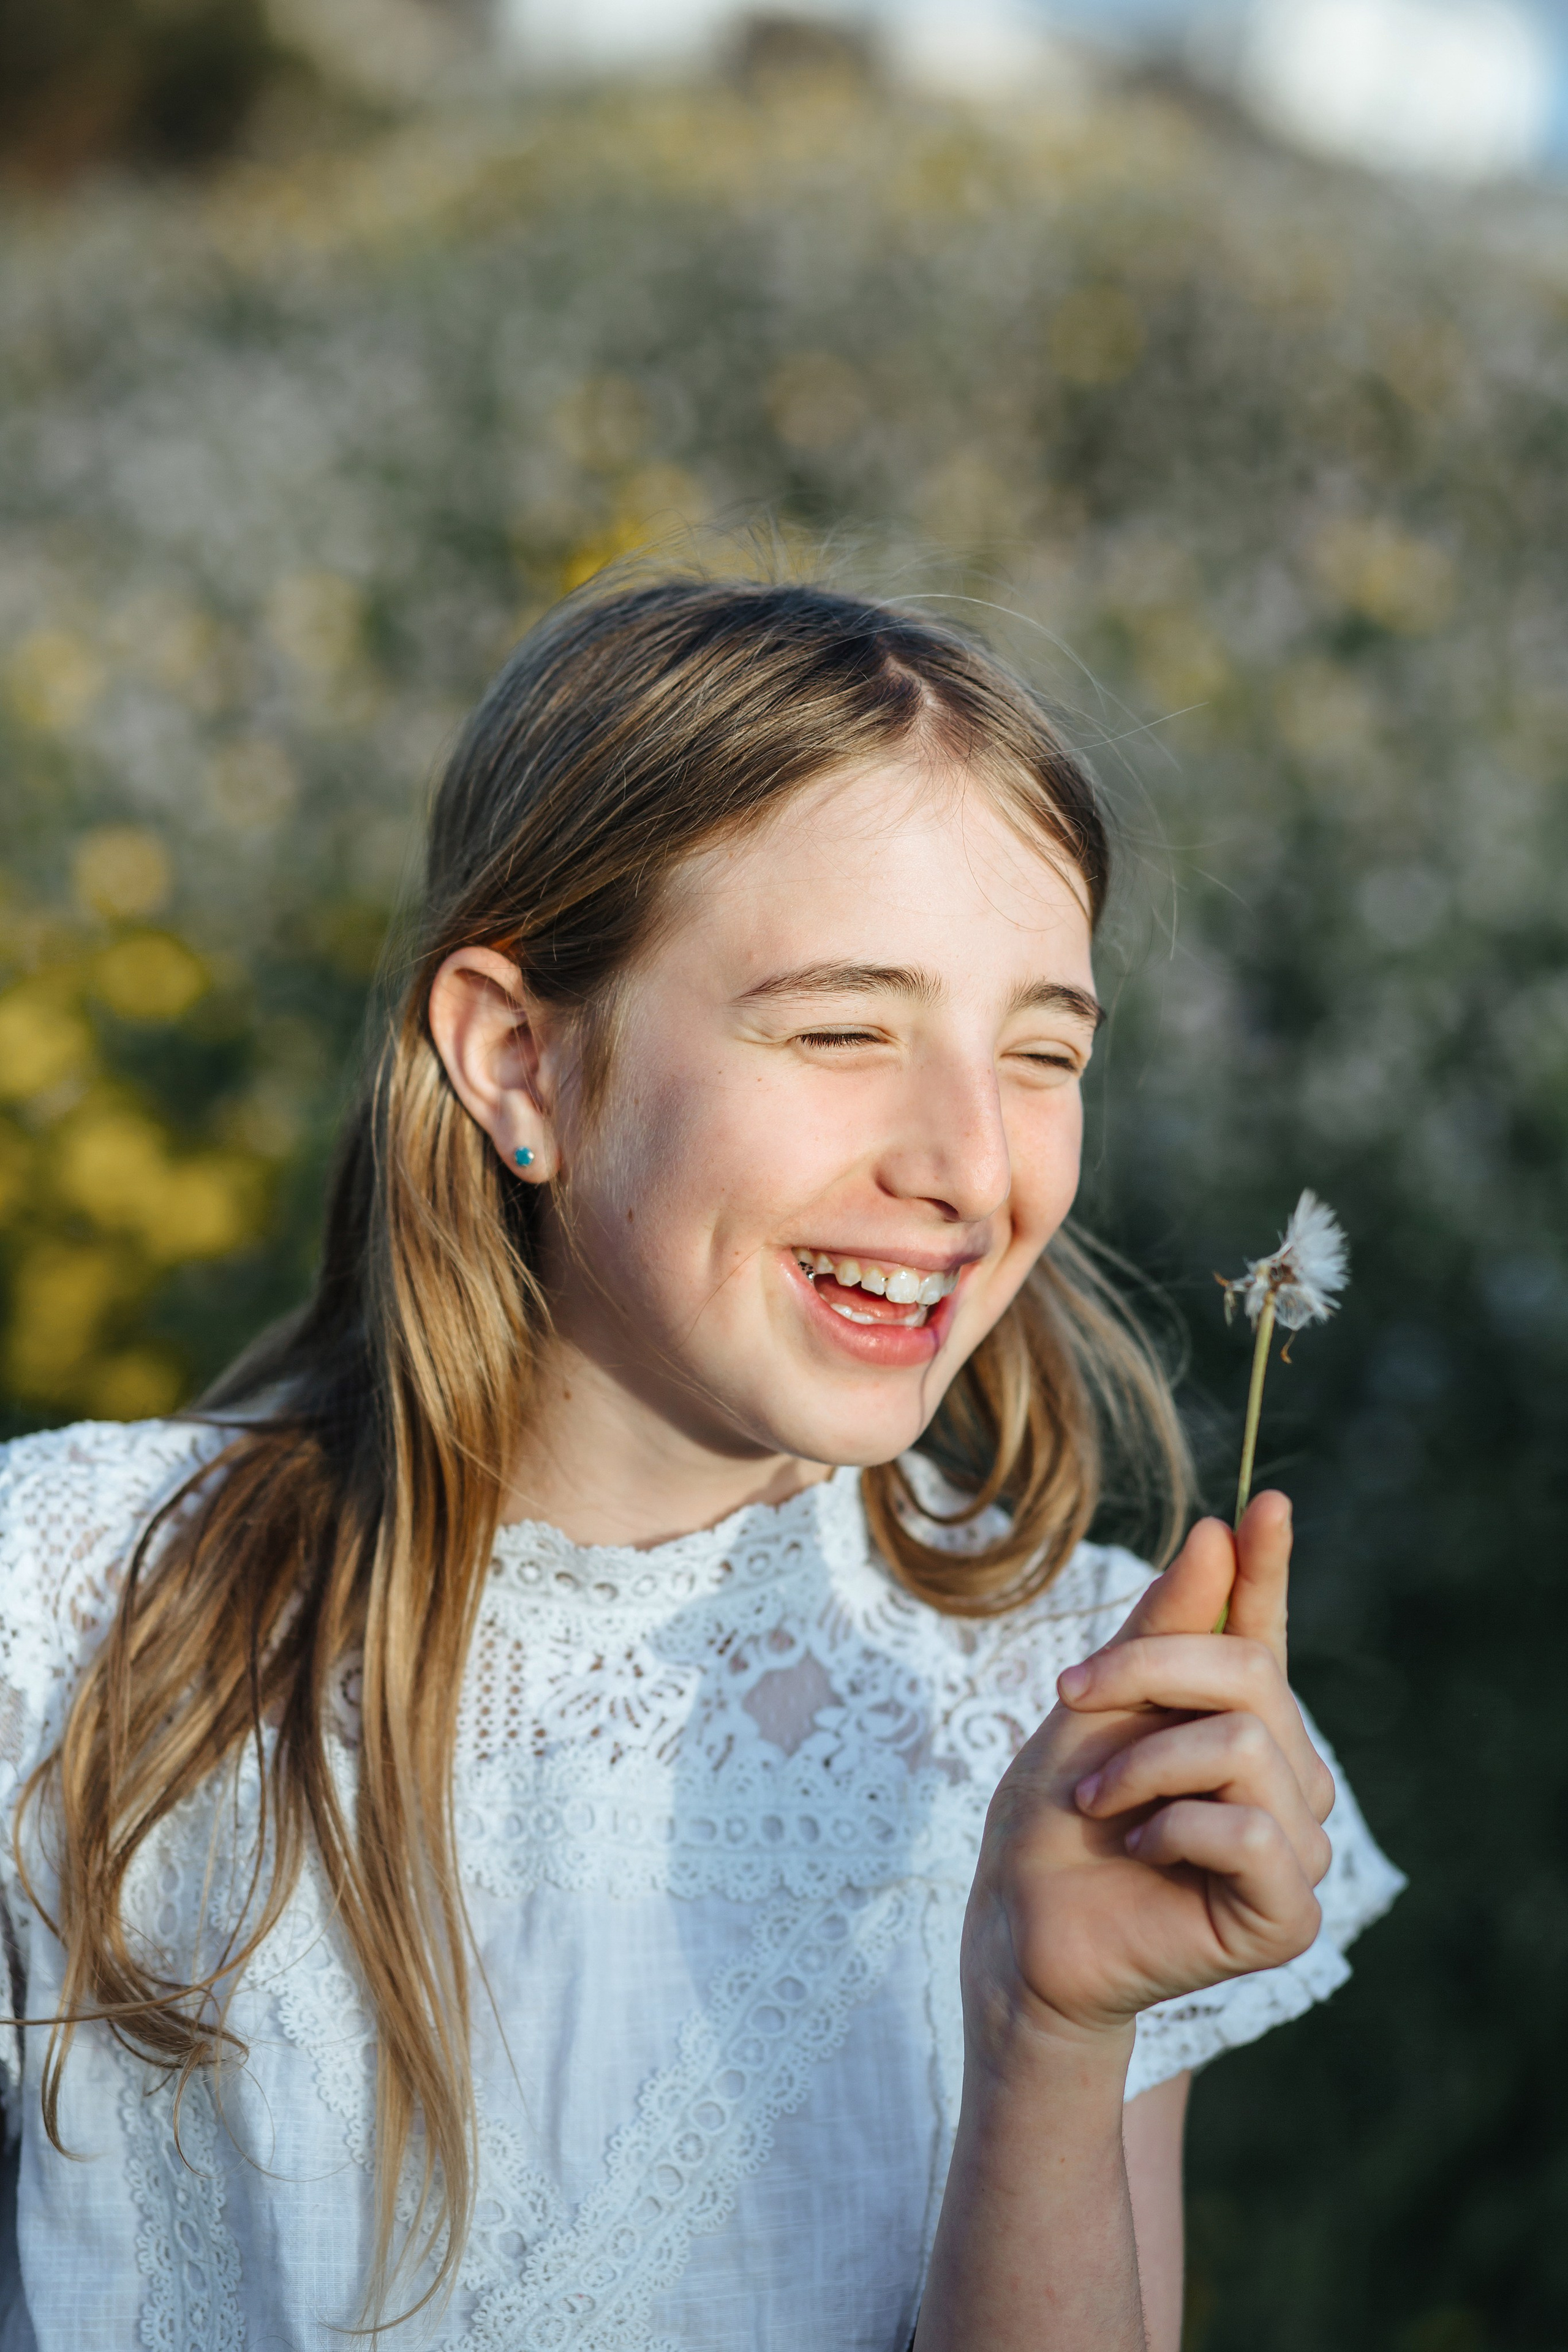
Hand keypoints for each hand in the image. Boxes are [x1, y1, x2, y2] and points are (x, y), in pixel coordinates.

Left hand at [960, 1492, 1335, 2063]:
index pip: (1265, 1630)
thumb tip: (1217, 1534)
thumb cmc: (1053, 1820)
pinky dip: (1176, 1828)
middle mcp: (1284, 1777)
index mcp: (1239, 1720)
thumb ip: (1161, 1629)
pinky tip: (1143, 1852)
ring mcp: (1296, 1847)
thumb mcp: (1095, 1704)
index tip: (1265, 1503)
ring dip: (1147, 1764)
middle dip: (1147, 1673)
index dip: (1269, 1567)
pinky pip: (1250, 1830)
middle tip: (1072, 1699)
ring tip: (1103, 1806)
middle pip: (1249, 1673)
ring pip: (1247, 1744)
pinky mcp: (1288, 1914)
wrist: (1019, 1928)